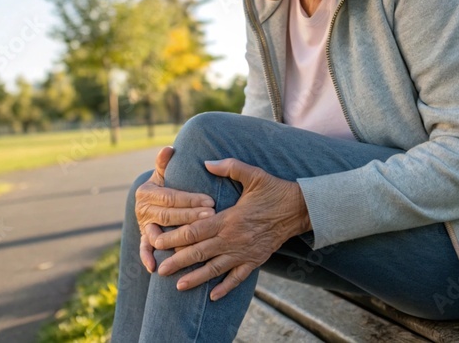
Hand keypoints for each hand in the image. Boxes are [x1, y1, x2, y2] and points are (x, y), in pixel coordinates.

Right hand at [134, 146, 216, 272]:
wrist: (152, 201)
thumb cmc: (166, 185)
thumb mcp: (165, 173)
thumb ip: (166, 162)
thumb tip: (169, 148)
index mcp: (147, 191)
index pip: (171, 197)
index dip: (191, 200)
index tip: (211, 201)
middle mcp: (142, 209)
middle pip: (168, 215)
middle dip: (190, 217)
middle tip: (211, 217)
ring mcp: (143, 225)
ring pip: (159, 233)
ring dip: (177, 238)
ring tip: (197, 240)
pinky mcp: (144, 238)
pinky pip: (144, 249)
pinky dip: (147, 257)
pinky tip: (155, 266)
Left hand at [154, 158, 311, 300]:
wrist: (301, 209)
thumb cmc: (275, 190)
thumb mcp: (253, 174)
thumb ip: (228, 167)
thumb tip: (206, 162)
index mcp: (228, 218)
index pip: (195, 231)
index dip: (175, 238)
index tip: (157, 242)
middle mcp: (233, 238)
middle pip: (200, 253)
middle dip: (178, 262)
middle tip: (160, 270)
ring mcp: (244, 252)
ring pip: (215, 269)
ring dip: (196, 278)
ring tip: (178, 286)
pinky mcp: (256, 260)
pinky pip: (238, 277)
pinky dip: (225, 287)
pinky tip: (213, 296)